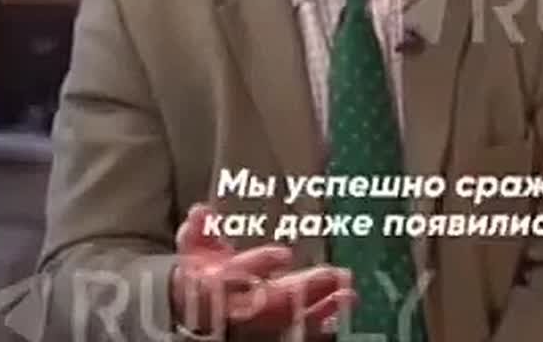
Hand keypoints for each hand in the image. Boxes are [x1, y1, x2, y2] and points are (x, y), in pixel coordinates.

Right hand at [170, 203, 356, 337]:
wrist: (200, 312)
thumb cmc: (202, 279)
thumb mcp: (194, 255)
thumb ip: (199, 234)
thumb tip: (201, 212)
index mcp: (215, 286)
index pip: (233, 279)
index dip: (257, 266)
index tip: (284, 254)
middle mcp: (236, 309)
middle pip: (268, 304)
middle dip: (300, 291)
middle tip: (332, 275)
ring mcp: (255, 324)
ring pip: (287, 323)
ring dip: (318, 311)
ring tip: (348, 295)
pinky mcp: (274, 330)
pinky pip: (297, 332)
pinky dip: (320, 325)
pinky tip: (341, 310)